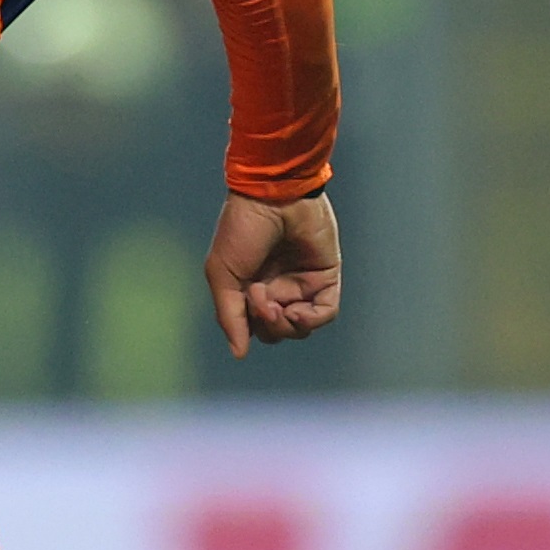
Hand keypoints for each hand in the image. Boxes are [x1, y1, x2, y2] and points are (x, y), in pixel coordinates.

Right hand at [205, 191, 340, 358]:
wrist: (273, 195)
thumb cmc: (242, 228)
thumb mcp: (223, 275)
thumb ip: (230, 317)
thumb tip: (239, 354)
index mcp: (251, 287)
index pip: (254, 326)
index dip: (250, 325)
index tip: (246, 302)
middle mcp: (278, 287)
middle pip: (277, 331)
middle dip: (267, 324)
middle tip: (260, 298)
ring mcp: (303, 283)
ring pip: (300, 328)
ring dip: (285, 324)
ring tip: (274, 302)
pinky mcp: (326, 276)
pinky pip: (325, 312)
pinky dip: (311, 320)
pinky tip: (297, 312)